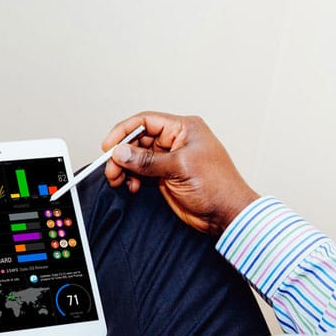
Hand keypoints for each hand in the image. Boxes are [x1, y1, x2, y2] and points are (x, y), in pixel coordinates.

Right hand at [103, 111, 259, 235]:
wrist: (227, 214)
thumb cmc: (217, 186)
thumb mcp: (179, 168)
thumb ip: (147, 160)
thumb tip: (121, 152)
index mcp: (184, 128)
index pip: (146, 121)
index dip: (124, 131)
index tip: (109, 146)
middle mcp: (176, 141)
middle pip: (138, 140)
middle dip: (122, 154)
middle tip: (112, 169)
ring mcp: (170, 159)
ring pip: (137, 157)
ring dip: (125, 168)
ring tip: (118, 180)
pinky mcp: (165, 176)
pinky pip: (141, 172)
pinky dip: (132, 178)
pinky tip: (132, 187)